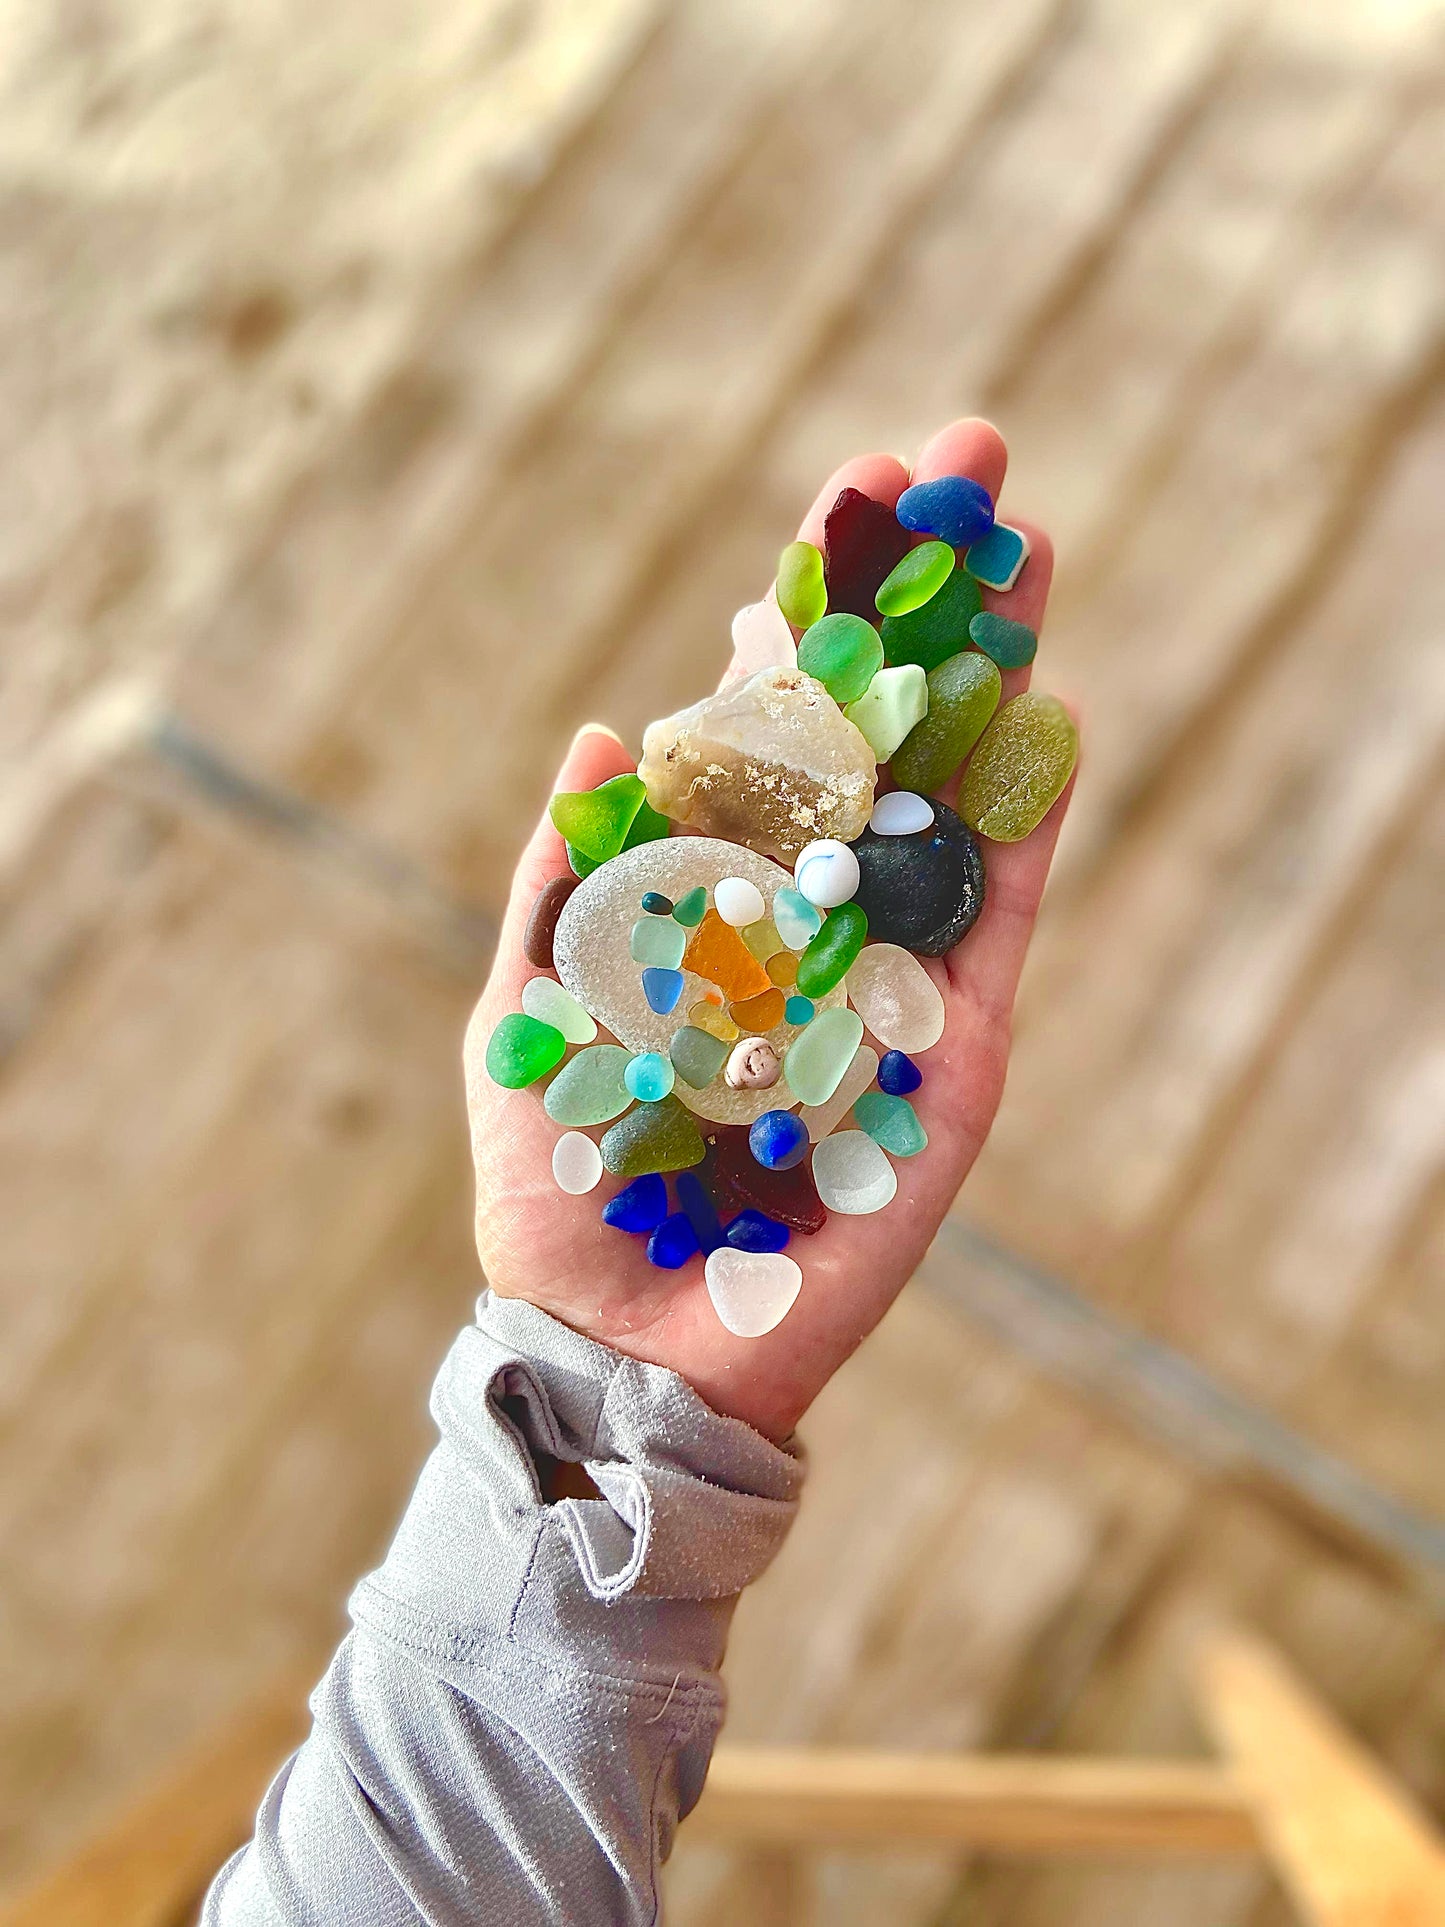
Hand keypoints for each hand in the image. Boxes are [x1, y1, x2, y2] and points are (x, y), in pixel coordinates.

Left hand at [463, 419, 1073, 1441]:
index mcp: (716, 887)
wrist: (623, 1344)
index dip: (820, 602)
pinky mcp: (949, 1053)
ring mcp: (891, 973)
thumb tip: (599, 726)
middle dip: (927, 599)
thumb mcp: (527, 1010)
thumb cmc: (567, 1183)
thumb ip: (565, 877)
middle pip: (884, 726)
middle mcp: (815, 908)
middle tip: (976, 461)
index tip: (862, 485)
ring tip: (1030, 551)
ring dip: (993, 675)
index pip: (778, 717)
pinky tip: (1050, 720)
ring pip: (952, 797)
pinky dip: (1023, 826)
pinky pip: (995, 924)